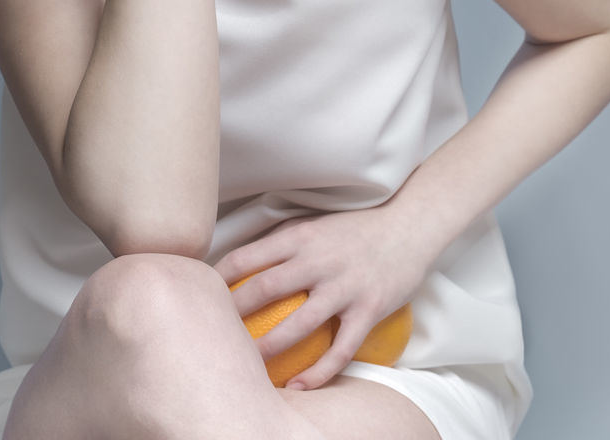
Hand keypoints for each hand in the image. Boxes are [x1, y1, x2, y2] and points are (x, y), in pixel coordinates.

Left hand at [212, 206, 429, 390]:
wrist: (409, 225)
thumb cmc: (356, 227)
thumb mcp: (314, 222)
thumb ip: (283, 240)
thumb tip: (245, 261)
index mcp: (300, 236)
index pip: (247, 257)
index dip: (219, 278)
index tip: (201, 295)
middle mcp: (318, 260)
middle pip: (265, 290)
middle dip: (234, 316)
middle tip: (214, 336)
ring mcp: (344, 286)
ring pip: (299, 324)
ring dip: (270, 349)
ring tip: (248, 368)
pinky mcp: (368, 309)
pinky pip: (340, 349)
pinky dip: (319, 372)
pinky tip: (299, 386)